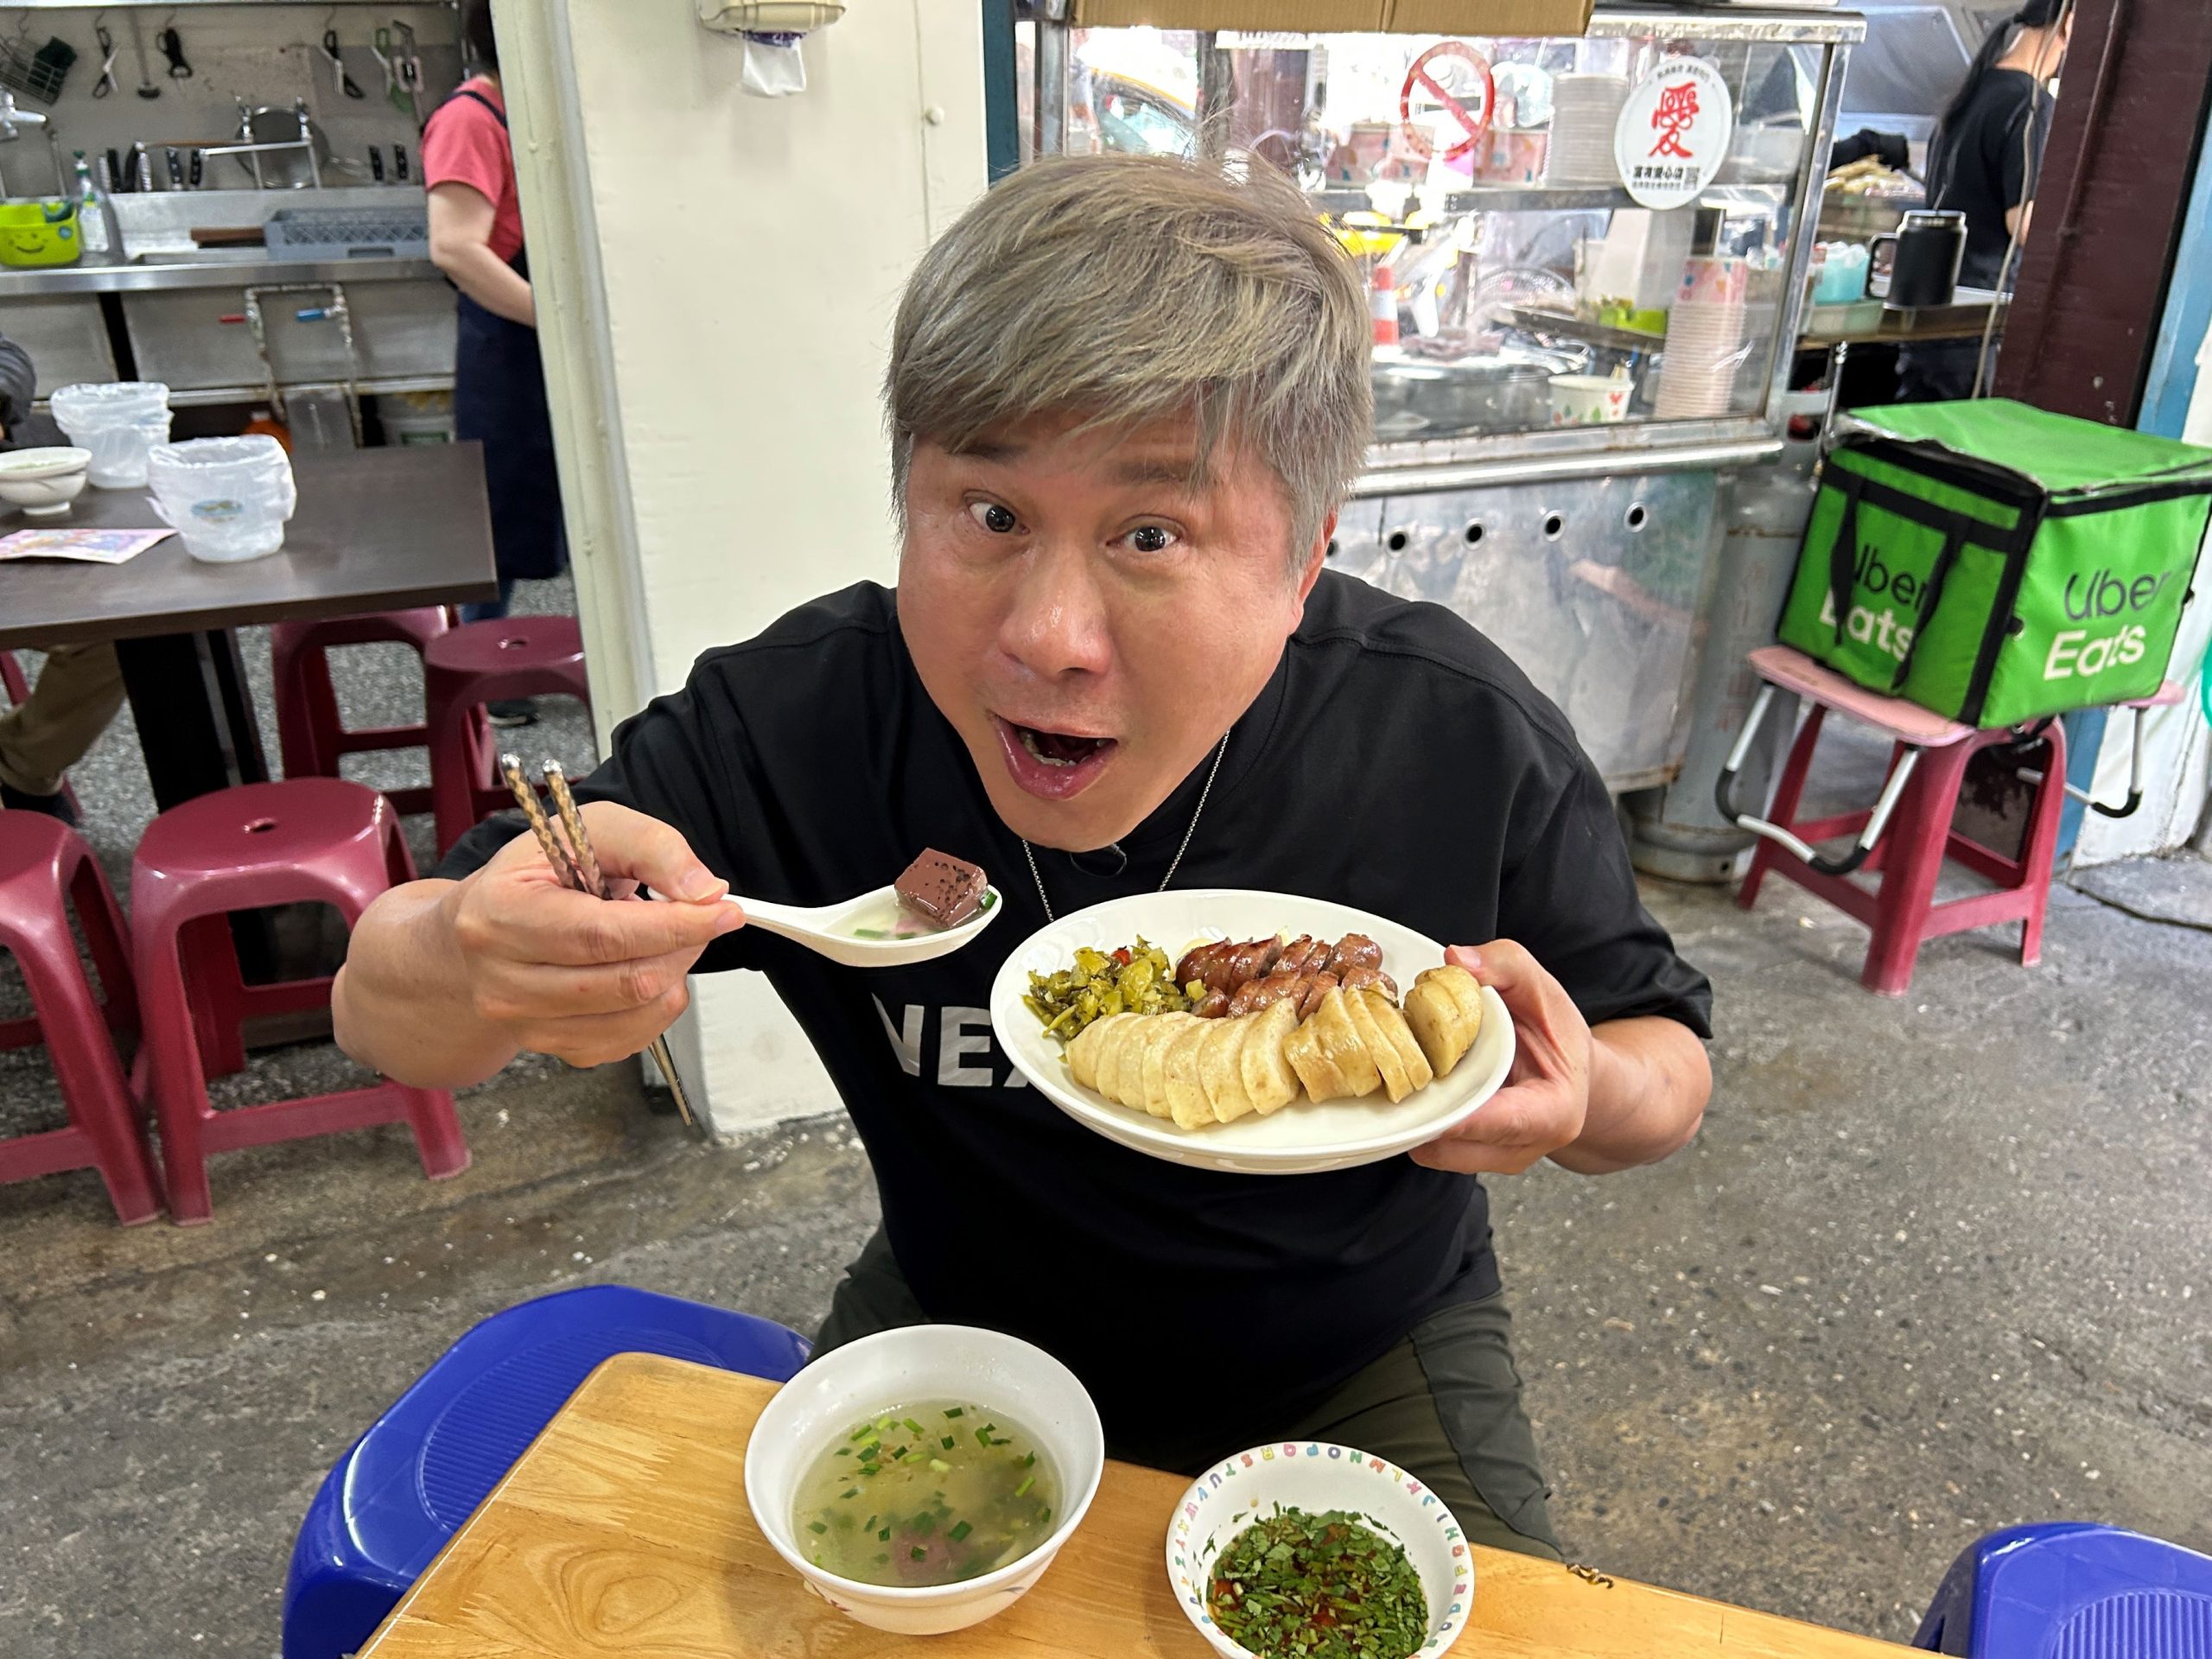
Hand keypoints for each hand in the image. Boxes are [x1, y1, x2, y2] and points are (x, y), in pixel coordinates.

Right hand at [442, 802, 744, 1067]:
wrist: (481, 929)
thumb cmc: (535, 876)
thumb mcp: (587, 830)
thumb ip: (650, 847)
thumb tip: (703, 891)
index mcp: (501, 915)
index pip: (602, 934)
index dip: (674, 924)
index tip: (723, 910)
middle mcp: (504, 980)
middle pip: (626, 981)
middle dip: (684, 946)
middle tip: (702, 917)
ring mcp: (526, 1023)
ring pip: (636, 1014)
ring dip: (675, 973)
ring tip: (663, 937)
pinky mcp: (553, 1048)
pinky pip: (631, 1038)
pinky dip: (658, 1003)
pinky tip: (643, 968)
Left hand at [1410, 941, 1589, 1174]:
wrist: (1567, 1069)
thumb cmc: (1557, 1033)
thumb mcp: (1540, 987)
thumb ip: (1504, 965)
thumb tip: (1456, 959)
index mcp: (1553, 1112)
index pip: (1503, 1123)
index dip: (1460, 1116)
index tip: (1419, 1100)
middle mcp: (1523, 1146)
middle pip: (1457, 1147)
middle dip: (1419, 1115)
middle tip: (1385, 1075)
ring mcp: (1495, 1157)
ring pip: (1437, 1153)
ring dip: (1411, 1119)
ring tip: (1393, 1076)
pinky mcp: (1470, 1155)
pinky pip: (1431, 1146)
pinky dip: (1415, 1120)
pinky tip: (1405, 1088)